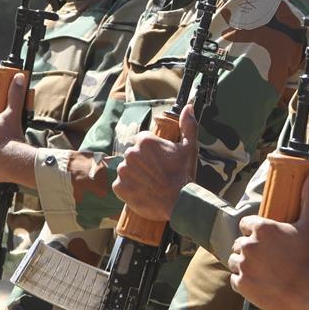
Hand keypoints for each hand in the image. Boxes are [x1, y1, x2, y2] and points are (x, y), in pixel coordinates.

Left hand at [112, 104, 199, 220]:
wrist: (179, 202)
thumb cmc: (184, 173)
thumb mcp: (190, 147)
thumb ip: (188, 125)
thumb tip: (188, 107)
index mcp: (145, 141)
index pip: (142, 140)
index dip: (152, 151)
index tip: (160, 160)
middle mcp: (131, 153)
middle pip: (133, 155)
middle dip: (142, 162)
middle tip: (156, 173)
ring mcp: (123, 171)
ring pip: (126, 169)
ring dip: (134, 175)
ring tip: (150, 184)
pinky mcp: (119, 187)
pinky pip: (120, 185)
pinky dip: (128, 188)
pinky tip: (142, 191)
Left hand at [229, 168, 308, 309]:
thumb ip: (308, 197)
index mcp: (262, 228)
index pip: (246, 223)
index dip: (255, 230)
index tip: (267, 238)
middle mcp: (249, 245)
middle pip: (240, 242)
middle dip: (251, 247)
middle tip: (268, 256)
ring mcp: (244, 266)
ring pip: (235, 260)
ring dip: (245, 263)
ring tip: (262, 269)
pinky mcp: (242, 285)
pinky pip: (235, 279)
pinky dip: (244, 281)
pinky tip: (259, 282)